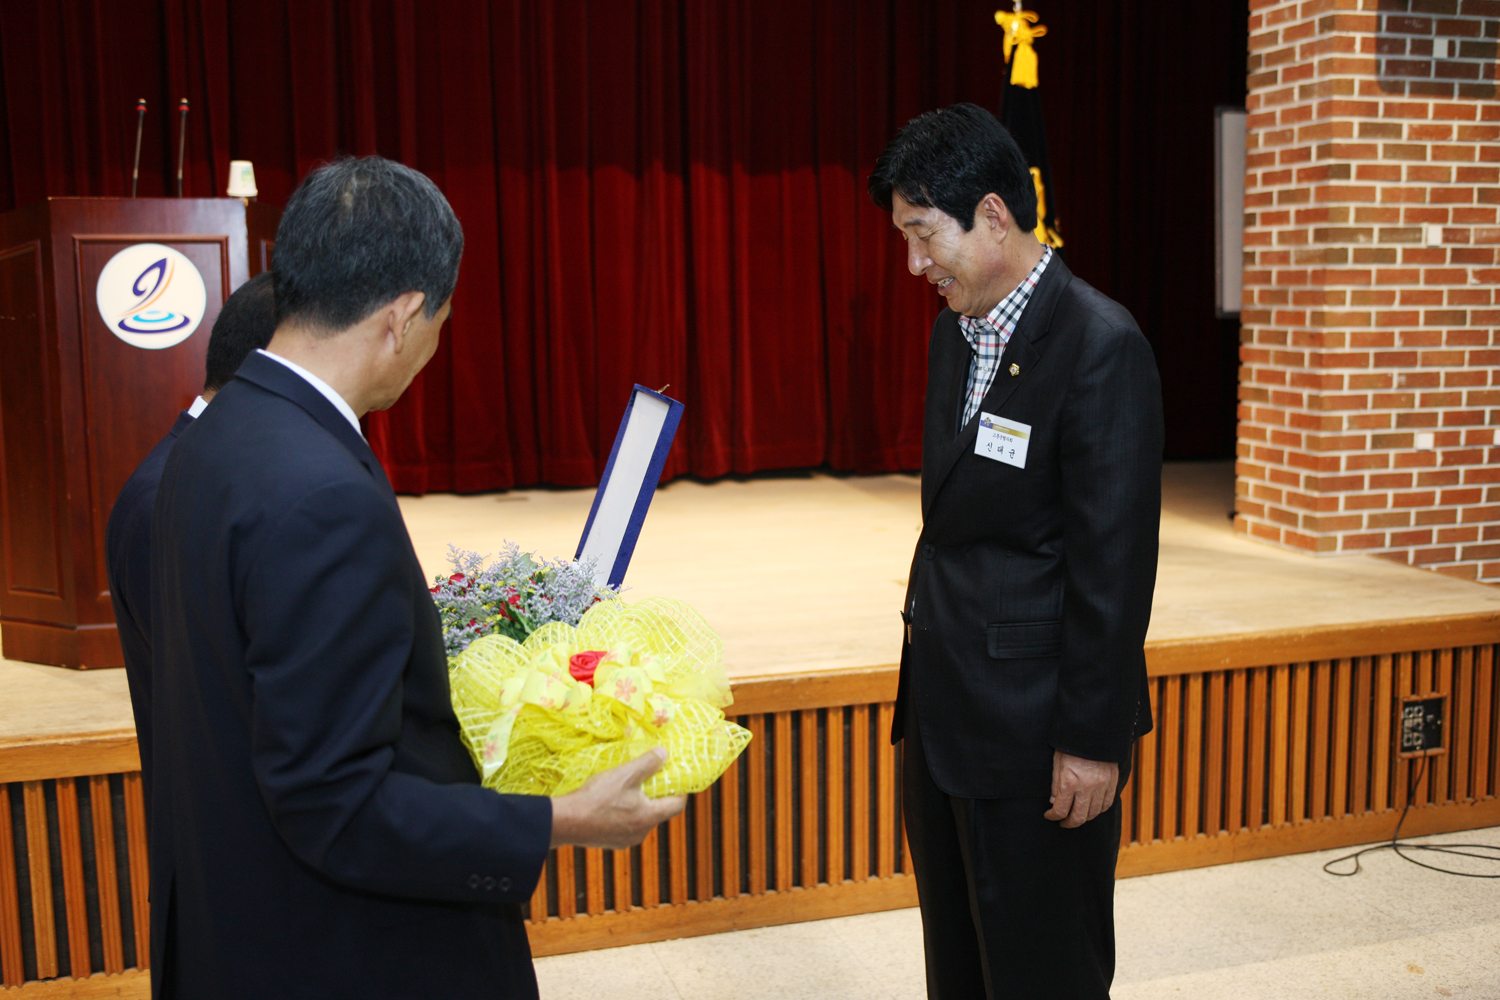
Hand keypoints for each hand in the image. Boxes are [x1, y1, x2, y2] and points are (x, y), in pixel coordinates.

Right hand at [549, 748, 685, 849]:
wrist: (566, 822)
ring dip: (638, 805)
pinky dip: (624, 814)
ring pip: (641, 819)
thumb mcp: (624, 774)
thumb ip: (647, 763)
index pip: (677, 805)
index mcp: (649, 817)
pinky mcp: (610, 842)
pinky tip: (610, 803)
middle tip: (650, 778)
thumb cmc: (597, 797)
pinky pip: (625, 826)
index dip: (681, 790)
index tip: (677, 777)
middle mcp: (641, 832)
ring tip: (627, 788)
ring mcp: (625, 840)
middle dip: (656, 795)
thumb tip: (664, 754)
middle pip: (659, 812)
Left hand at [1043, 750, 1118, 828]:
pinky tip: (1091, 809)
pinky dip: (1098, 810)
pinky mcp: (1112, 783)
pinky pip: (1107, 805)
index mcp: (1070, 782)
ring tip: (1076, 815)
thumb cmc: (1071, 746)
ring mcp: (1102, 786)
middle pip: (1079, 817)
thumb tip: (1054, 802)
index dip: (1052, 816)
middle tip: (1063, 823)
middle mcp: (1087, 787)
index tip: (1049, 816)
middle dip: (1068, 823)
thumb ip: (1056, 785)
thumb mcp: (1057, 763)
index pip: (1060, 810)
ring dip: (1084, 817)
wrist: (1093, 732)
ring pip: (1094, 813)